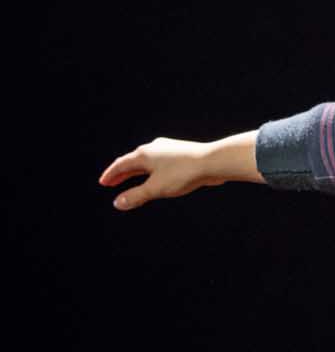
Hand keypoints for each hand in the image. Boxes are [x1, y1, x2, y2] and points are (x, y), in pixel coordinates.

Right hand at [98, 137, 221, 210]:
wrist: (214, 161)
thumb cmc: (184, 173)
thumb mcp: (156, 188)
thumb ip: (136, 196)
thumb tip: (118, 203)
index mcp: (144, 154)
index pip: (121, 164)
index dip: (111, 174)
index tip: (103, 182)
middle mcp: (154, 148)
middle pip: (133, 162)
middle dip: (122, 173)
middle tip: (111, 183)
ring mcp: (168, 149)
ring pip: (147, 162)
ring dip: (136, 172)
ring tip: (130, 179)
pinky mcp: (181, 154)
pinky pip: (159, 163)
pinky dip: (151, 171)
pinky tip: (155, 176)